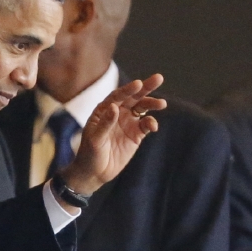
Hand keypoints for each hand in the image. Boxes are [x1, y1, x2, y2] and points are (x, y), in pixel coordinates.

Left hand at [58, 74, 166, 198]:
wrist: (94, 172)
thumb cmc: (89, 153)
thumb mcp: (95, 139)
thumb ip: (105, 123)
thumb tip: (114, 107)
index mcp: (104, 110)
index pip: (117, 96)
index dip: (128, 89)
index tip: (138, 83)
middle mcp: (117, 113)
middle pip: (133, 97)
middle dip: (145, 88)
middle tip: (159, 78)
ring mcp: (127, 122)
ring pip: (142, 108)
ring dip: (152, 104)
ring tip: (162, 104)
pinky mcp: (136, 135)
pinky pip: (146, 125)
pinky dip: (151, 123)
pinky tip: (153, 126)